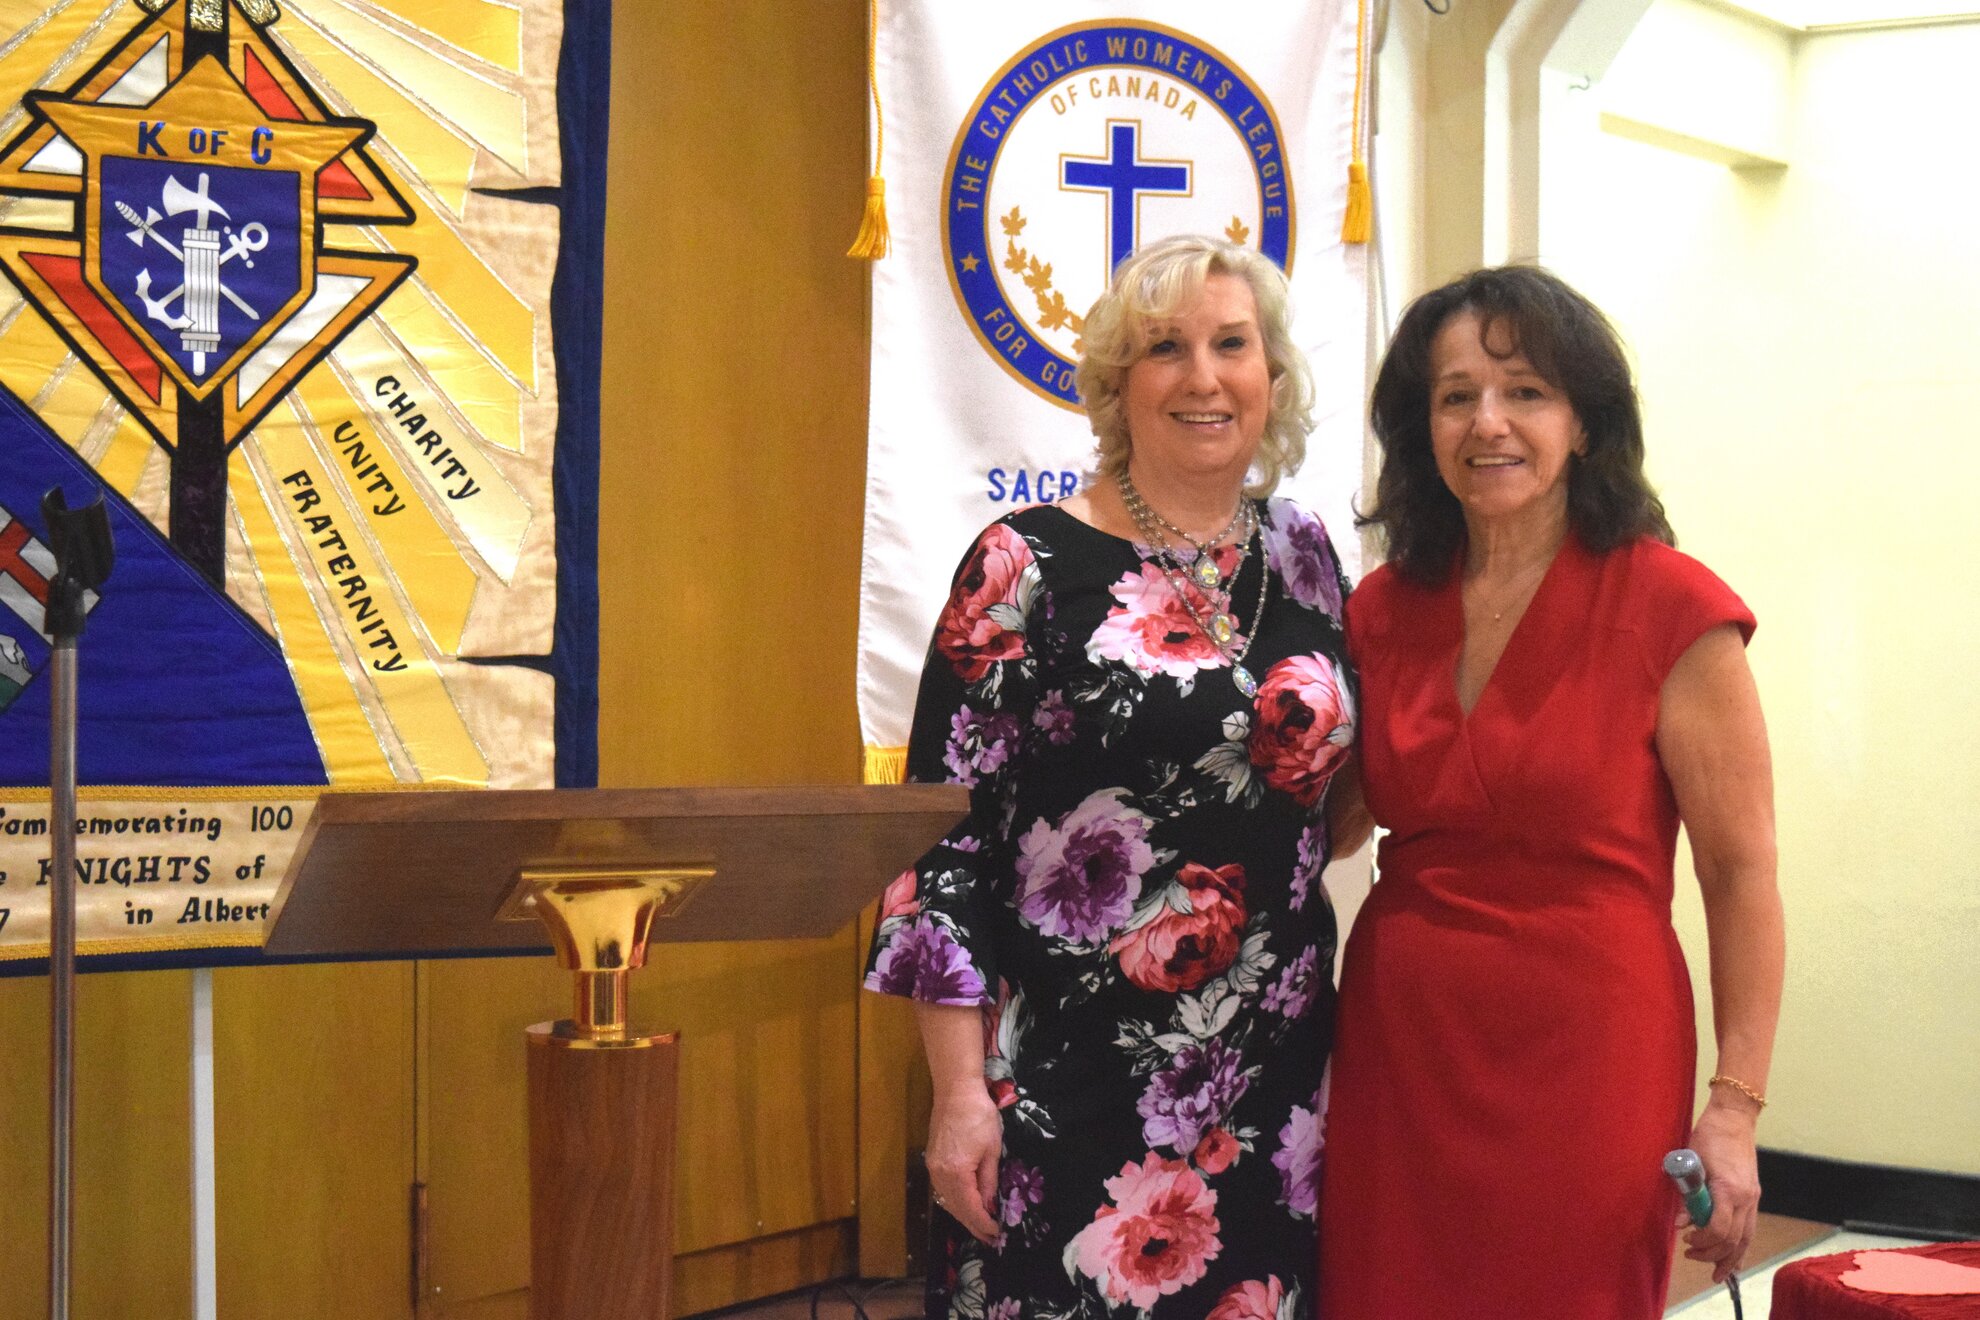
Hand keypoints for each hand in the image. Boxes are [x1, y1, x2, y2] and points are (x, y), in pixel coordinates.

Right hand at [926, 1082, 1002, 1244]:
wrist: (956, 1091)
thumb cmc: (979, 1116)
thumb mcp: (992, 1149)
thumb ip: (989, 1181)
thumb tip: (990, 1206)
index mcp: (957, 1172)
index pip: (971, 1208)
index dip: (984, 1224)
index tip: (997, 1234)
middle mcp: (940, 1175)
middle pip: (957, 1209)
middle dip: (974, 1225)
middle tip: (991, 1238)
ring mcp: (933, 1168)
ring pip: (948, 1201)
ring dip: (965, 1215)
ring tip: (981, 1226)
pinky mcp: (932, 1161)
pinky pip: (944, 1190)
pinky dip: (956, 1201)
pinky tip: (967, 1205)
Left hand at [1678, 1098, 1761, 1282]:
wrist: (1733, 1119)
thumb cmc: (1708, 1136)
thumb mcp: (1691, 1163)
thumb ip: (1687, 1195)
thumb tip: (1681, 1222)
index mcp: (1729, 1189)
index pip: (1719, 1229)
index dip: (1702, 1241)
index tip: (1686, 1240)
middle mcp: (1746, 1198)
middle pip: (1733, 1240)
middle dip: (1712, 1254)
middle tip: (1691, 1255)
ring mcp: (1753, 1198)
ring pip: (1746, 1239)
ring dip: (1730, 1258)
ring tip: (1716, 1273)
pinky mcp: (1753, 1196)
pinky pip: (1749, 1229)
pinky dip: (1740, 1246)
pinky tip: (1733, 1259)